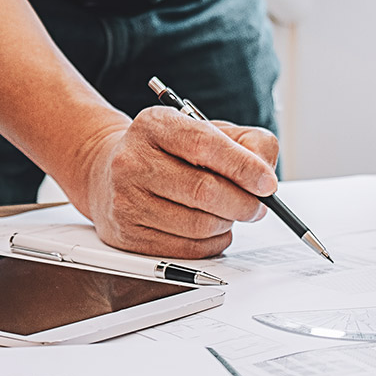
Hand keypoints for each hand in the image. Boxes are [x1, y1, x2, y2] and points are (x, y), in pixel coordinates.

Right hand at [79, 106, 278, 258]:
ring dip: (227, 223)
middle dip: (243, 203)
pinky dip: (212, 243)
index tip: (267, 184)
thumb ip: (247, 143)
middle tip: (258, 206)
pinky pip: (186, 250)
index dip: (243, 166)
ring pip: (198, 225)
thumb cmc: (168, 152)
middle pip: (204, 190)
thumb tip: (265, 174)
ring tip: (228, 213)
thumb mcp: (207, 130)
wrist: (108, 172)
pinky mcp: (126, 235)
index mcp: (154, 125)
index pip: (204, 144)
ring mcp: (125, 200)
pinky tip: (211, 229)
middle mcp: (132, 160)